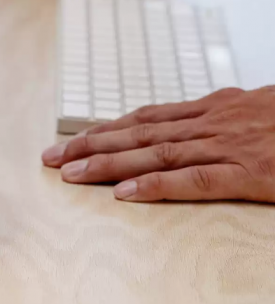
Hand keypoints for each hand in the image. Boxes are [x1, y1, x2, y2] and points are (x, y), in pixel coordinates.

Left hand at [42, 87, 274, 202]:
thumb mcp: (251, 109)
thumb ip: (216, 118)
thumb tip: (184, 125)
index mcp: (210, 108)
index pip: (144, 118)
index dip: (104, 129)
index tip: (71, 140)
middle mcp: (210, 122)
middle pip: (137, 133)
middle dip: (90, 145)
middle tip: (51, 158)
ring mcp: (228, 145)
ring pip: (155, 153)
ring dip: (109, 163)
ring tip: (71, 174)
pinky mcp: (251, 172)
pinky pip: (195, 179)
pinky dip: (157, 186)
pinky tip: (125, 195)